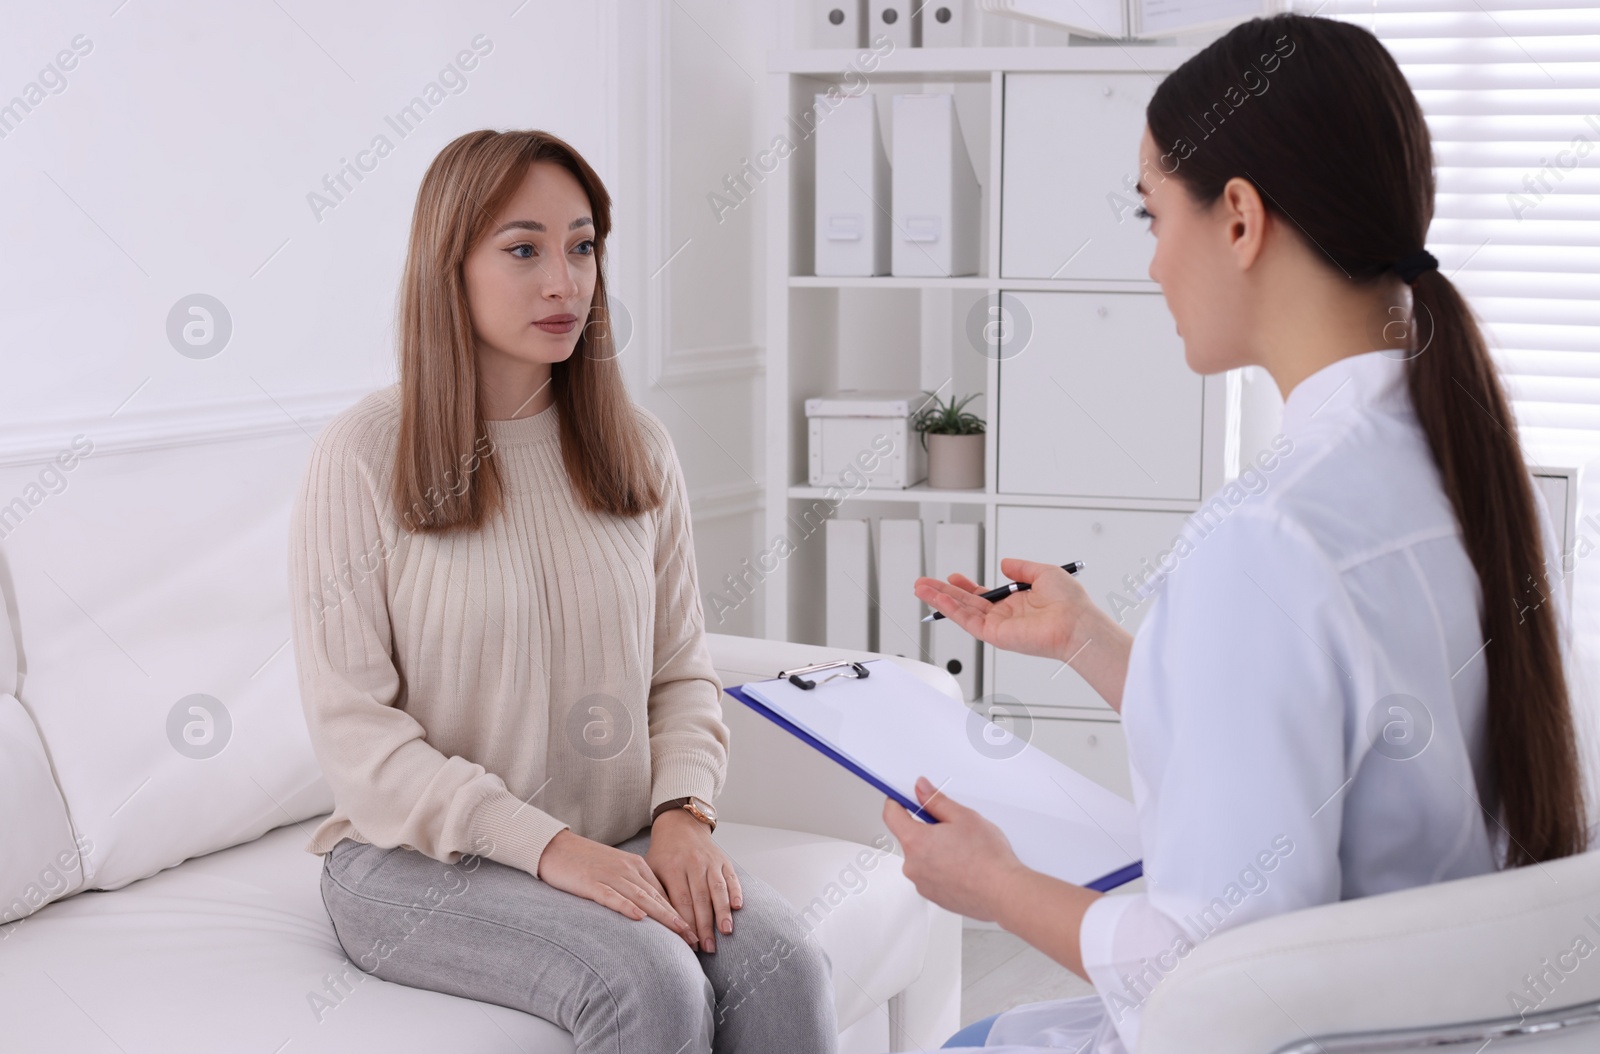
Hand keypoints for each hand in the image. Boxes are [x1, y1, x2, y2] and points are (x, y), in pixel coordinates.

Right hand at [535, 829, 695, 941]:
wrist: (555, 847)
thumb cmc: (584, 863)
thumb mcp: (615, 871)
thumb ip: (632, 887)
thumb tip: (648, 912)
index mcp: (635, 866)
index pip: (663, 893)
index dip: (679, 913)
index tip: (694, 931)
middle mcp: (628, 870)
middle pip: (658, 897)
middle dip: (678, 919)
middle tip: (696, 939)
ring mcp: (610, 876)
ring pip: (642, 898)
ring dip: (663, 916)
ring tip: (680, 932)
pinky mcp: (591, 883)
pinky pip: (612, 896)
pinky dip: (627, 907)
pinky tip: (639, 918)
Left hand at [645, 808, 743, 952]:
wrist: (680, 826)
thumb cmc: (663, 854)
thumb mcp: (651, 869)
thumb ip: (655, 893)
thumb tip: (658, 924)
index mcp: (672, 868)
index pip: (680, 901)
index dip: (685, 923)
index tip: (688, 943)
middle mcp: (692, 864)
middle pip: (700, 899)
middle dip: (704, 925)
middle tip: (708, 948)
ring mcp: (709, 861)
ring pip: (717, 889)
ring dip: (722, 911)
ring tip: (725, 932)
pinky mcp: (723, 859)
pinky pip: (731, 877)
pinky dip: (735, 892)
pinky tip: (737, 907)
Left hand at [881, 776, 1026, 922]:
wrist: (1004, 892)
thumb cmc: (987, 858)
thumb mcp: (963, 816)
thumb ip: (936, 800)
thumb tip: (921, 789)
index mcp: (915, 842)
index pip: (891, 815)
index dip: (896, 802)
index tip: (902, 797)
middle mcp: (913, 866)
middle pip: (910, 838)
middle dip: (927, 830)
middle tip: (952, 827)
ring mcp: (922, 884)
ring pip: (923, 858)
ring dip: (936, 851)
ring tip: (963, 851)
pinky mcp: (935, 897)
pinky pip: (932, 876)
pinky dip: (943, 869)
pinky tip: (964, 867)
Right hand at [914, 557, 1093, 663]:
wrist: (1076, 622)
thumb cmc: (1070, 603)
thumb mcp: (1043, 573)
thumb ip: (1021, 568)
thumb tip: (1005, 563)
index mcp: (1015, 603)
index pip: (983, 595)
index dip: (966, 586)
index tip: (953, 577)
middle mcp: (1004, 616)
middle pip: (966, 603)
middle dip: (943, 593)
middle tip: (924, 584)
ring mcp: (998, 626)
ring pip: (961, 612)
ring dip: (940, 600)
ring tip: (921, 588)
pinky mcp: (995, 635)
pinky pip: (967, 621)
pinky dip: (951, 610)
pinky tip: (938, 600)